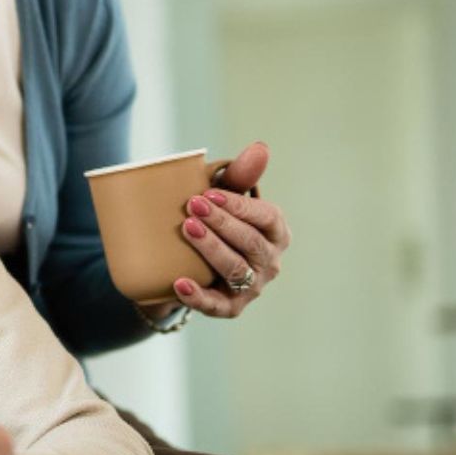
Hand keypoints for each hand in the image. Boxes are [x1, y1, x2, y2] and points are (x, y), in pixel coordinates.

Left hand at [172, 141, 290, 317]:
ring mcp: (252, 286)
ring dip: (211, 249)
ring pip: (235, 269)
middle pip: (250, 242)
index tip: (210, 192)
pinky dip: (198, 296)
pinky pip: (216, 304)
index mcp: (275, 231)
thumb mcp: (224, 197)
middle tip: (192, 205)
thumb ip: (240, 175)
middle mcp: (270, 261)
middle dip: (221, 223)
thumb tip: (261, 147)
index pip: (266, 217)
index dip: (240, 205)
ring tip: (187, 228)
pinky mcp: (231, 307)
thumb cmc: (214, 221)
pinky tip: (180, 283)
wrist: (188, 263)